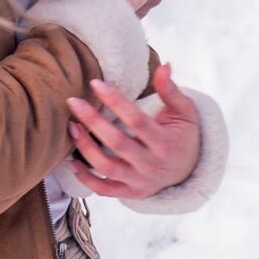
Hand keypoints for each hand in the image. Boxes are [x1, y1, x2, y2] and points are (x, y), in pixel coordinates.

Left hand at [64, 63, 199, 197]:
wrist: (188, 170)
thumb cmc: (181, 135)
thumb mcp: (184, 111)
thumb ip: (171, 90)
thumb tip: (165, 66)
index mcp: (166, 142)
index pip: (136, 119)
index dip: (114, 100)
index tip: (95, 83)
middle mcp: (152, 164)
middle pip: (117, 143)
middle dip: (92, 121)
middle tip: (73, 102)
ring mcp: (140, 181)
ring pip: (106, 167)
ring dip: (85, 147)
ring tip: (71, 126)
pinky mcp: (130, 192)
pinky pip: (103, 189)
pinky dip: (85, 178)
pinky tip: (70, 161)